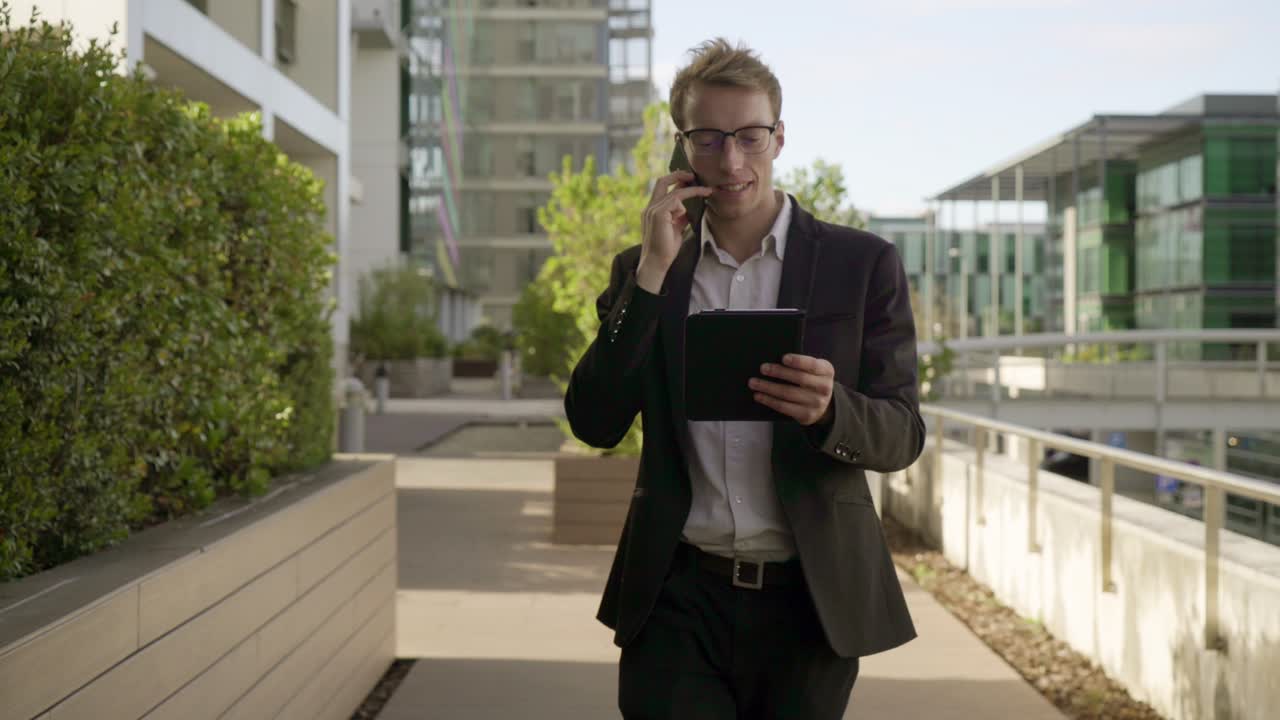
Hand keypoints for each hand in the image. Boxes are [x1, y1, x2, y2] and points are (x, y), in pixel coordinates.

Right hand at [637, 171, 712, 292]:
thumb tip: (688, 210)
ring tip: (706, 192)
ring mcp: (652, 210)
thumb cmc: (666, 248)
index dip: (675, 181)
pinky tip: (685, 216)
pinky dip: (684, 206)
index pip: (662, 188)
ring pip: (675, 192)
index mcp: (653, 210)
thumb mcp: (676, 228)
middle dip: (678, 174)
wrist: (657, 262)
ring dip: (693, 191)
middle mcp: (650, 207)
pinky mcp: (658, 214)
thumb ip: (679, 217)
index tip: (690, 180)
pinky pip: (675, 201)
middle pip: (662, 181)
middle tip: (693, 175)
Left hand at [748, 354, 834, 425]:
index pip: (813, 365)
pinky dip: (769, 400)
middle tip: (763, 368)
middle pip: (799, 379)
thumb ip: (802, 364)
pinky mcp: (806, 415)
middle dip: (779, 372)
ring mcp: (816, 403)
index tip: (783, 358)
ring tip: (754, 382)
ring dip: (768, 388)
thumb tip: (775, 359)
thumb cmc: (812, 380)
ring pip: (788, 394)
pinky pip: (784, 407)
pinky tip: (759, 396)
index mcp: (826, 371)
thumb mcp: (814, 370)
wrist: (824, 405)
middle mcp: (824, 387)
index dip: (798, 361)